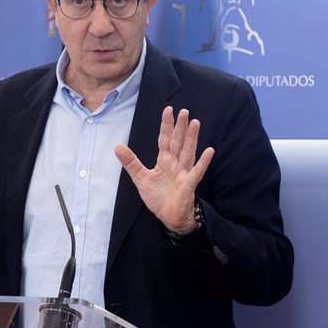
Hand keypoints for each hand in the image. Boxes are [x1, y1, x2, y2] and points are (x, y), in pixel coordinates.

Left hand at [114, 106, 213, 233]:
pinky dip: (203, 162)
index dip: (166, 125)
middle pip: (178, 142)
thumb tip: (117, 146)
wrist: (169, 217)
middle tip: (184, 111)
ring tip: (195, 123)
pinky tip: (210, 151)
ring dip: (192, 138)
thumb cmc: (158, 197)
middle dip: (180, 127)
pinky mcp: (188, 185)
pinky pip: (197, 172)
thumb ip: (131, 162)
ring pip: (188, 152)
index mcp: (164, 160)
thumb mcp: (141, 178)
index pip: (165, 139)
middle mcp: (175, 164)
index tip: (168, 110)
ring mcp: (183, 173)